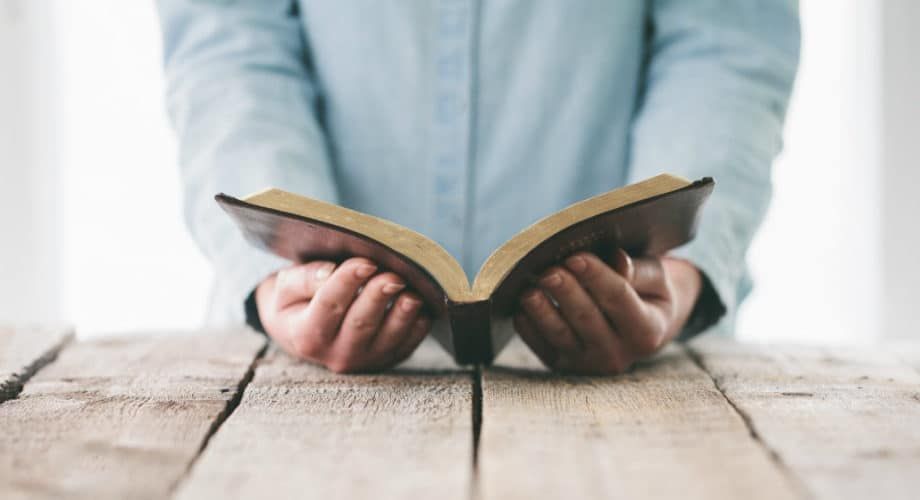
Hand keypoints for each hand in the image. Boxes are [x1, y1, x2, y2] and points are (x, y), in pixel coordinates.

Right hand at [255, 257, 430, 372]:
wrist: (308, 334)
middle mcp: (336, 354)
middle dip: (379, 297)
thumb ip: (303, 280)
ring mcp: (365, 360)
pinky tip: (422, 305)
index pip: (328, 305)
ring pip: (388, 337)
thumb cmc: (297, 303)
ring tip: (412, 292)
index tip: (366, 262)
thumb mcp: (286, 289)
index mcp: (306, 335)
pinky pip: (407, 344)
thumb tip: (329, 272)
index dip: (347, 282)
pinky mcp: (388, 358)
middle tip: (393, 276)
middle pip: (361, 324)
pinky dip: (417, 325)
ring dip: (403, 314)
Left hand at [513, 249, 701, 374]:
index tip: (576, 257)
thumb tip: (620, 263)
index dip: (596, 276)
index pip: (619, 298)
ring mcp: (588, 363)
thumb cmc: (649, 294)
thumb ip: (641, 271)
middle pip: (587, 318)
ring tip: (530, 290)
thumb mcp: (657, 280)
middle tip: (550, 271)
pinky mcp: (563, 365)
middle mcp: (618, 354)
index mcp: (646, 331)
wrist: (641, 328)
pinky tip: (521, 306)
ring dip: (542, 311)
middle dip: (566, 293)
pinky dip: (529, 327)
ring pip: (561, 335)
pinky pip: (542, 346)